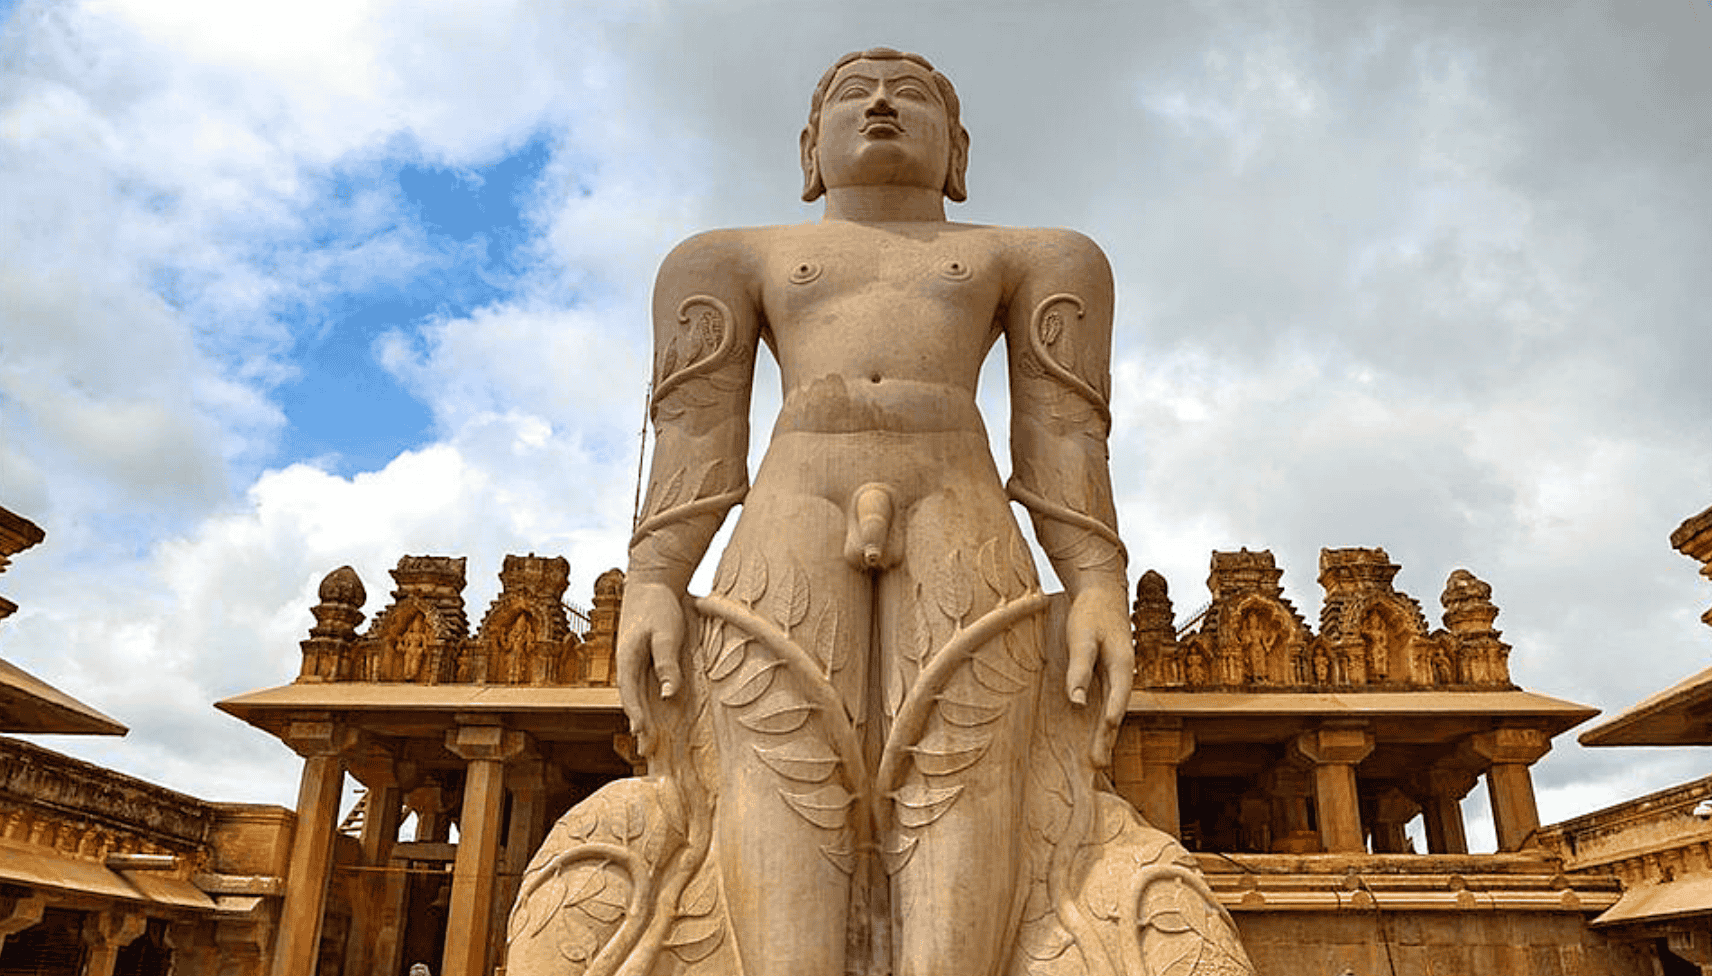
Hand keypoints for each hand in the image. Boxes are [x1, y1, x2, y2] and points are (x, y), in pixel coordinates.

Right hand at [615, 581, 686, 753]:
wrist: (653, 581)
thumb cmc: (659, 605)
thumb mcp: (666, 633)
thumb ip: (667, 663)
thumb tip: (668, 695)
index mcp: (627, 658)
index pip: (629, 694)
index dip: (636, 715)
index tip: (641, 734)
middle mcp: (626, 662)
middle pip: (631, 699)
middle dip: (638, 723)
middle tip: (645, 750)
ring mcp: (633, 659)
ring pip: (635, 693)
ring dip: (641, 715)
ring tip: (646, 739)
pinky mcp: (642, 656)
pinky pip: (642, 684)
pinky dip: (645, 701)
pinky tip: (654, 711)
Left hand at [1063, 584, 1134, 767]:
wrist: (1102, 592)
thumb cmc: (1091, 613)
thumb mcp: (1082, 639)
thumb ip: (1080, 669)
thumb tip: (1076, 702)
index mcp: (1123, 667)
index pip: (1117, 702)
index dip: (1109, 723)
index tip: (1102, 746)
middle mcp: (1123, 676)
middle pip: (1115, 713)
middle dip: (1106, 739)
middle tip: (1098, 765)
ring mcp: (1116, 676)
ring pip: (1111, 710)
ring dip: (1103, 734)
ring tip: (1097, 760)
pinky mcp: (1107, 675)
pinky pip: (1104, 703)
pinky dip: (1099, 720)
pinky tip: (1093, 733)